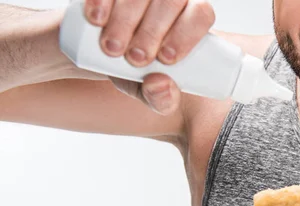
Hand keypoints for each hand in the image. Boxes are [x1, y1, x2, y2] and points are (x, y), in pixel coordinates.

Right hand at [83, 0, 215, 114]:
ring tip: (112, 48)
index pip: (201, 14)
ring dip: (126, 20)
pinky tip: (96, 20)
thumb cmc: (139, 72)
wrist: (101, 56)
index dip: (186, 34)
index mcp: (192, 18)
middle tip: (135, 58)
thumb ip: (162, 99)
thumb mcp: (150, 92)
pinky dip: (101, 1)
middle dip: (152, 32)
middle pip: (171, 1)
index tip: (166, 58)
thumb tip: (160, 85)